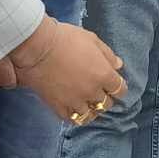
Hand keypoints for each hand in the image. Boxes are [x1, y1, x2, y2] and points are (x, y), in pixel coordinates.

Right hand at [11, 17, 128, 122]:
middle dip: (104, 97)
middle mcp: (92, 91)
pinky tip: (73, 108)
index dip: (118, 87)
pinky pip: (72, 119)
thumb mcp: (92, 39)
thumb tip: (118, 65)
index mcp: (104, 74)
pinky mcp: (59, 107)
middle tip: (98, 92)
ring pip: (90, 115)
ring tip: (86, 102)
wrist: (37, 48)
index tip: (113, 85)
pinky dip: (75, 115)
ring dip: (90, 108)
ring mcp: (75, 101)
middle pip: (106, 104)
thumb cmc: (65, 39)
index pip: (120, 90)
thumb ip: (107, 54)